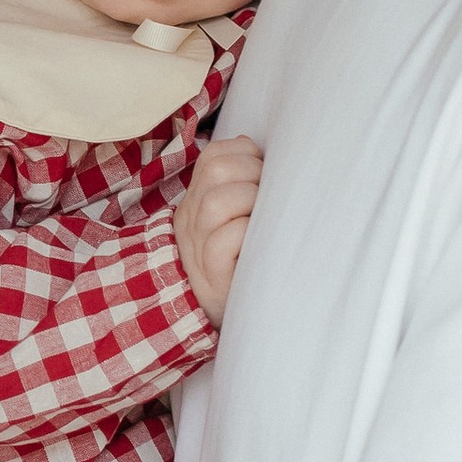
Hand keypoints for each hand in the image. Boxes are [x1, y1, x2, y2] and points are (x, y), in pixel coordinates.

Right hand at [175, 134, 260, 323]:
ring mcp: (198, 248)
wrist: (219, 318)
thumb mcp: (230, 220)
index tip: (263, 174)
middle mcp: (192, 221)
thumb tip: (247, 144)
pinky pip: (224, 241)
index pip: (212, 156)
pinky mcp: (213, 277)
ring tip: (263, 218)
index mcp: (197, 202)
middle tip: (269, 196)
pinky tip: (258, 243)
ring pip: (218, 203)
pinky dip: (245, 234)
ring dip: (250, 202)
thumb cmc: (236, 263)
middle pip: (215, 171)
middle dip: (252, 173)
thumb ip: (235, 183)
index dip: (243, 155)